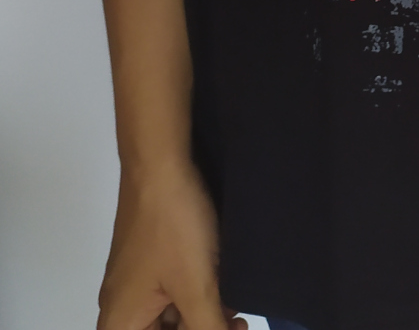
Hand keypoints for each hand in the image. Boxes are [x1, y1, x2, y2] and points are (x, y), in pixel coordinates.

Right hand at [97, 161, 245, 329]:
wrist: (161, 164)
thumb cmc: (172, 227)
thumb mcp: (196, 287)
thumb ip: (208, 328)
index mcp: (121, 322)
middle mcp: (123, 307)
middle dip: (201, 329)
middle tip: (236, 323)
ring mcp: (138, 282)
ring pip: (170, 316)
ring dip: (203, 315)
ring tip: (235, 309)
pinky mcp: (153, 260)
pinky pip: (173, 292)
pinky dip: (198, 295)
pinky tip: (226, 288)